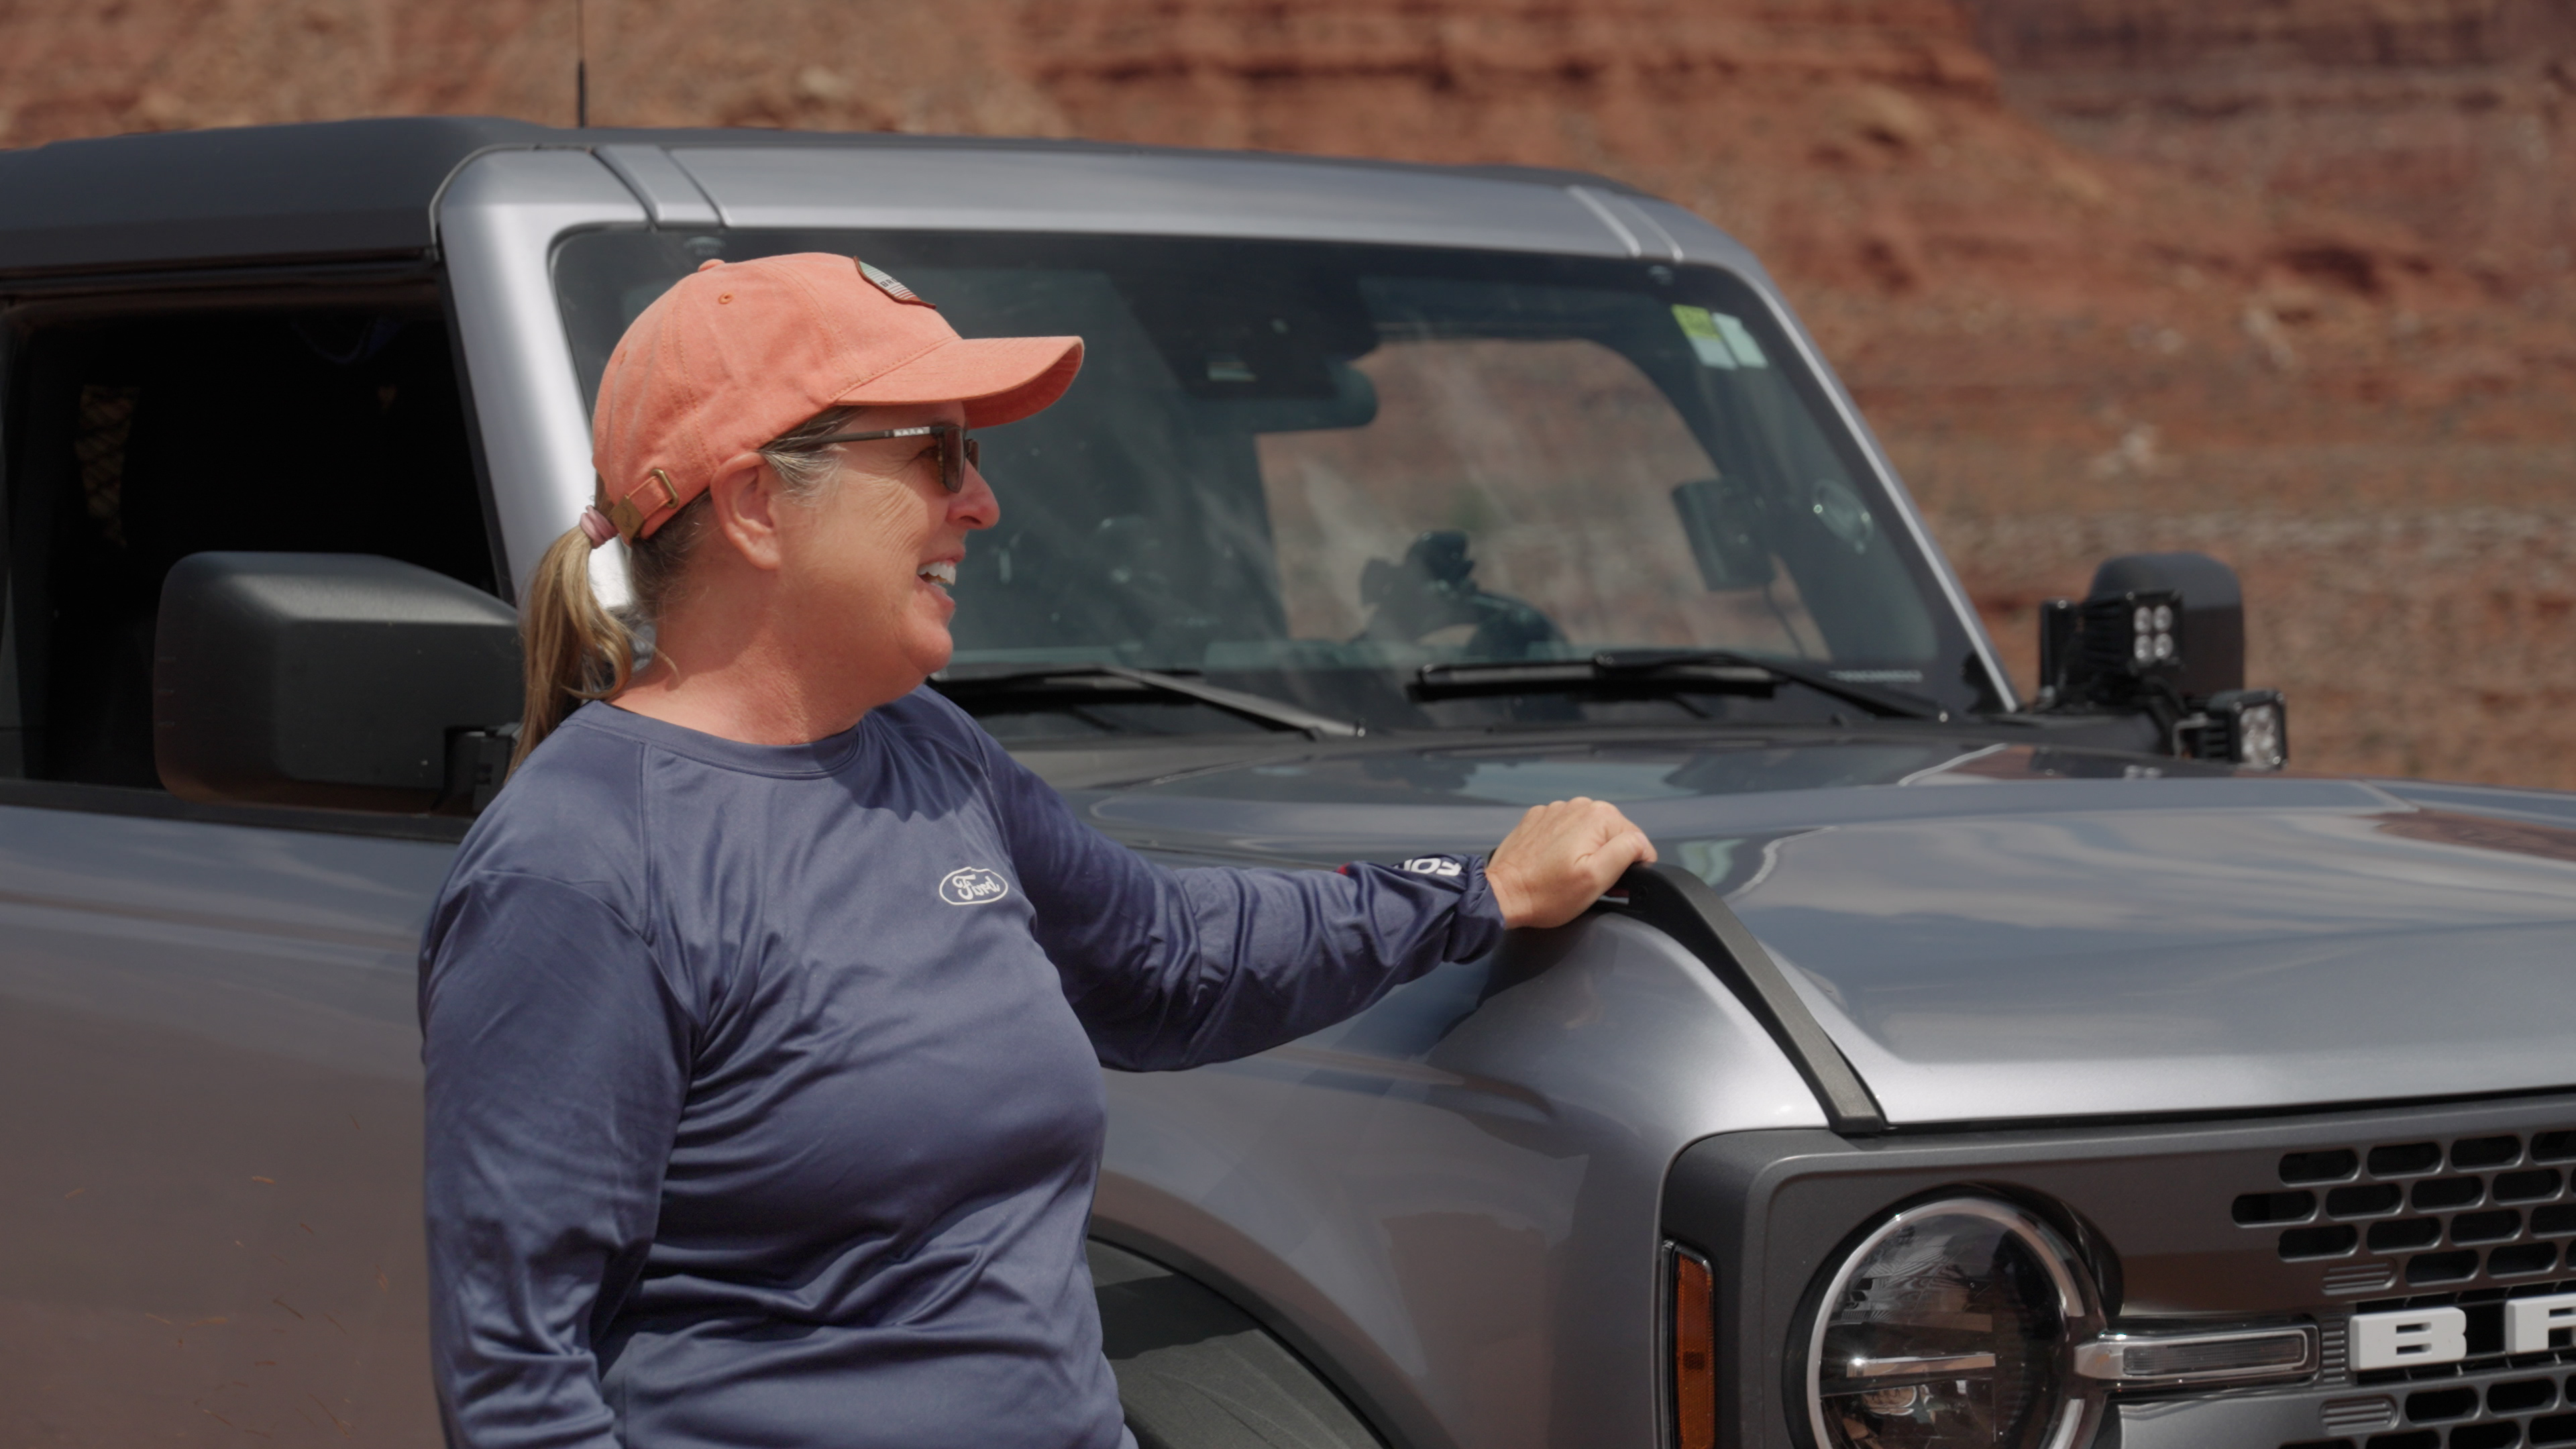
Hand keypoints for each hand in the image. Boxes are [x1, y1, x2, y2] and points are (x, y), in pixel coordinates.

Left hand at [1484, 797, 1656, 929]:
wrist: (1503, 894)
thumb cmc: (1546, 893)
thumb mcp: (1597, 879)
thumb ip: (1627, 852)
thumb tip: (1641, 843)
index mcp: (1598, 816)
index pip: (1636, 840)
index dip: (1630, 867)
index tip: (1612, 885)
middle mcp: (1578, 805)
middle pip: (1612, 835)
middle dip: (1607, 859)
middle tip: (1588, 883)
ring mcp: (1555, 810)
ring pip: (1589, 833)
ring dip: (1586, 852)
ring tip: (1567, 875)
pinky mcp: (1538, 819)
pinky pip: (1565, 832)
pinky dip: (1565, 847)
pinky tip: (1552, 864)